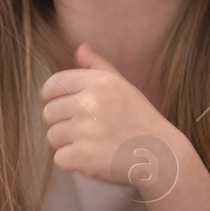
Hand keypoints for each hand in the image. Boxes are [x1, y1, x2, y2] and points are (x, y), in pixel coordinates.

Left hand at [41, 45, 182, 190]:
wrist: (160, 155)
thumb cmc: (140, 119)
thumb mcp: (123, 87)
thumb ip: (98, 66)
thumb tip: (80, 48)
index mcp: (100, 83)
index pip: (53, 84)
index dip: (52, 96)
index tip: (63, 106)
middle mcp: (91, 103)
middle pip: (49, 112)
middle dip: (61, 122)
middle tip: (84, 129)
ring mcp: (86, 131)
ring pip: (52, 136)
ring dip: (67, 143)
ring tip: (91, 143)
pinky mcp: (83, 157)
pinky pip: (60, 158)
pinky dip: (72, 162)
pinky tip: (93, 158)